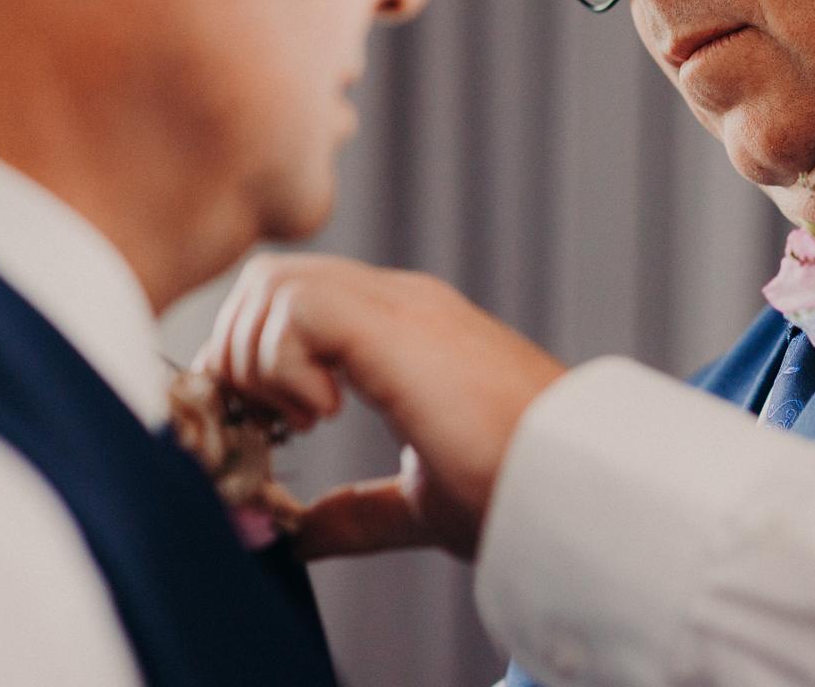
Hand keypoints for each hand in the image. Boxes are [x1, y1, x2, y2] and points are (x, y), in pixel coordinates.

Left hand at [197, 254, 566, 558]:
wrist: (573, 481)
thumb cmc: (521, 489)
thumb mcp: (421, 501)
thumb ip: (358, 511)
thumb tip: (300, 536)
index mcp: (404, 332)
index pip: (293, 302)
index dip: (254, 362)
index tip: (266, 432)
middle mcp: (397, 303)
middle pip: (269, 280)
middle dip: (242, 354)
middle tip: (270, 423)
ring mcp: (398, 304)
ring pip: (271, 282)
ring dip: (260, 358)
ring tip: (303, 417)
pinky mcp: (394, 323)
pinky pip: (294, 306)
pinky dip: (283, 363)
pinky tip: (325, 411)